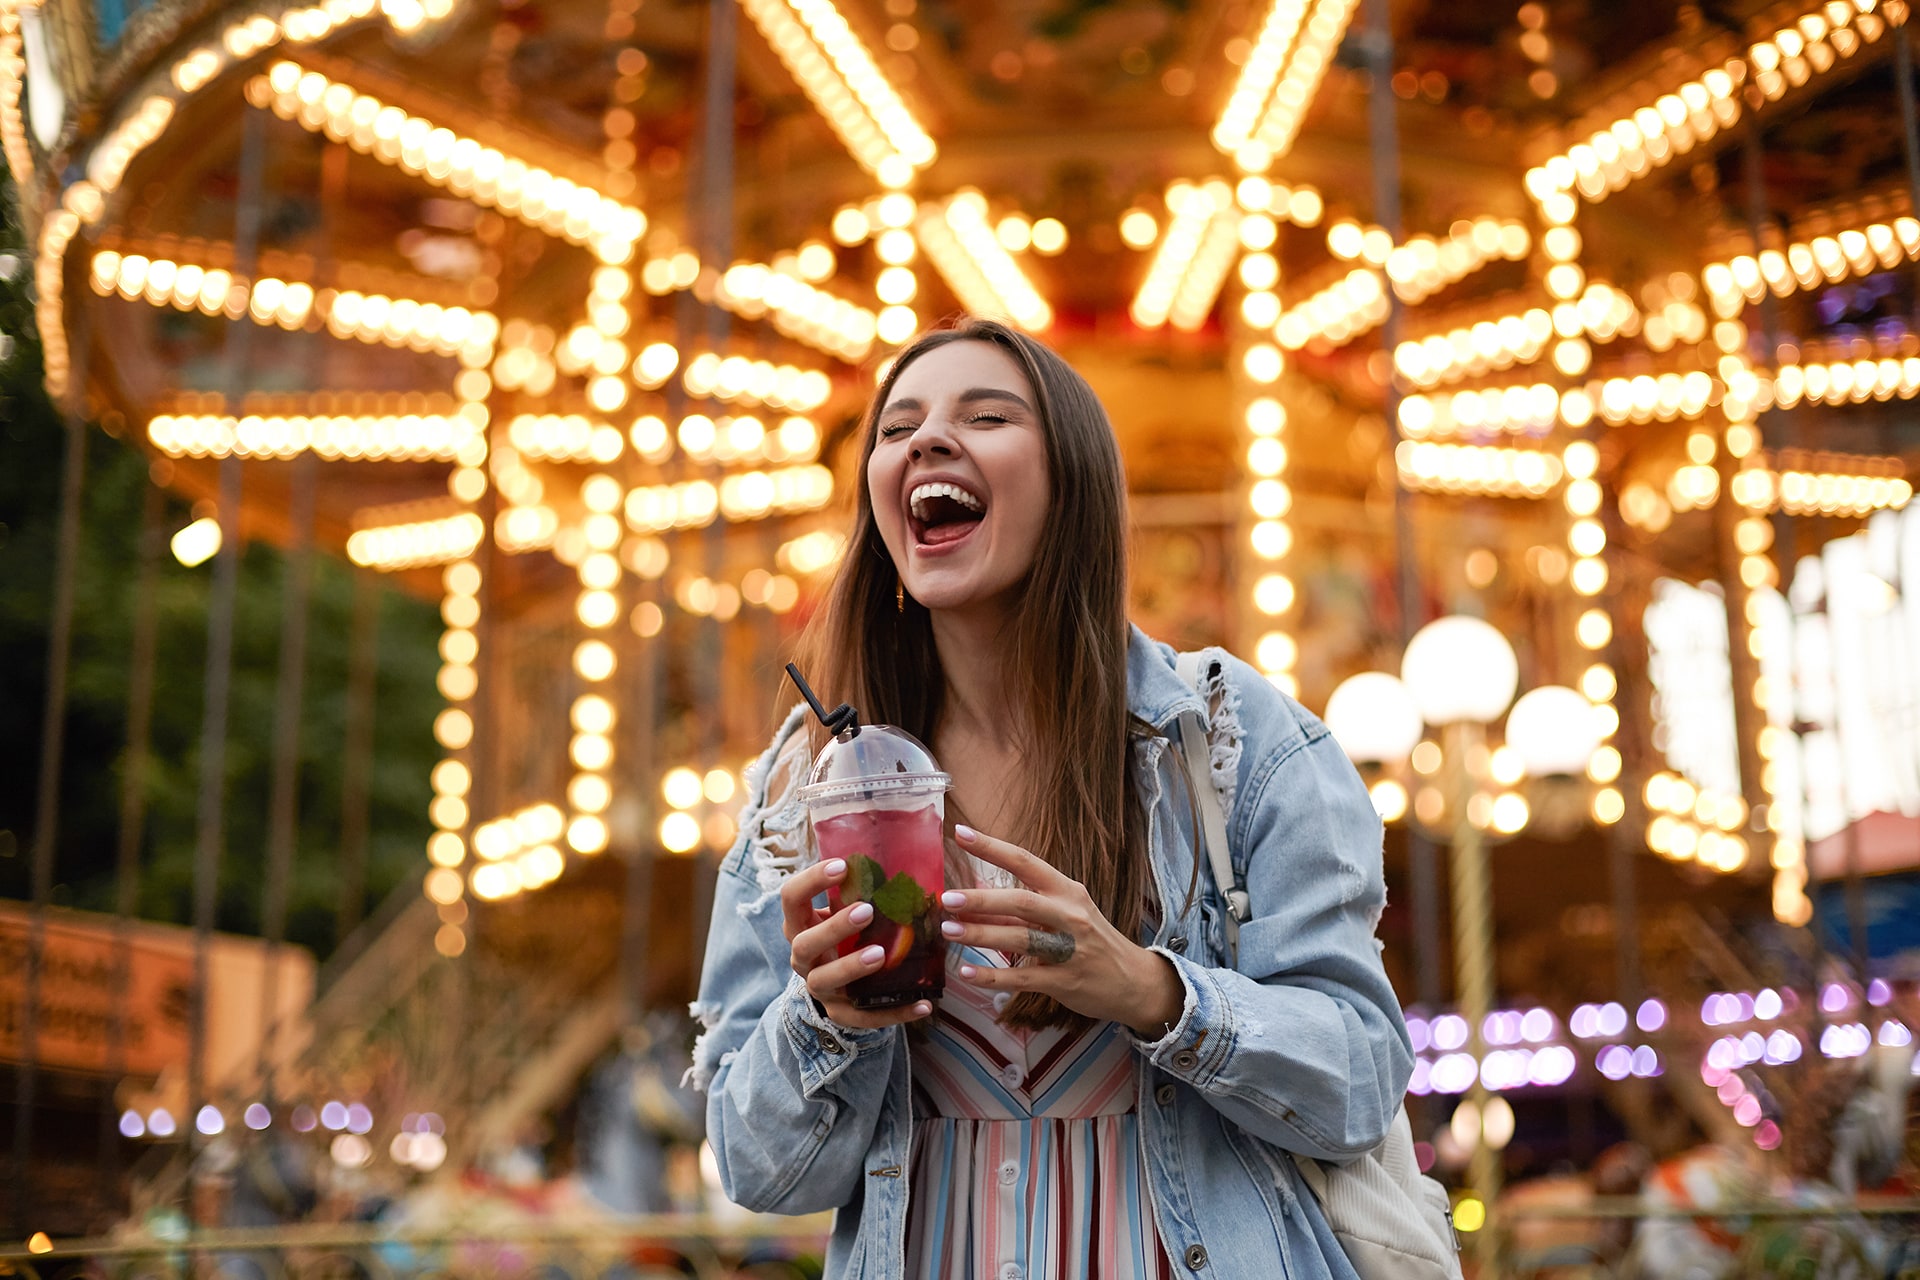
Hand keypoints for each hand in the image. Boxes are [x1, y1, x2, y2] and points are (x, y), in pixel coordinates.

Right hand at [781, 857, 933, 1029]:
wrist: (837, 987)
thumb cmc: (846, 936)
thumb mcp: (842, 913)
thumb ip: (861, 893)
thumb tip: (909, 860)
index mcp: (801, 925)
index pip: (791, 897)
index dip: (812, 880)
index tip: (843, 866)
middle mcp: (804, 957)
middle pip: (805, 944)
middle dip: (834, 927)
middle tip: (866, 910)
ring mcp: (820, 988)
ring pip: (825, 981)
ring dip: (851, 967)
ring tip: (880, 955)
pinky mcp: (841, 1014)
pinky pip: (864, 1017)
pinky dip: (894, 1013)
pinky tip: (923, 1004)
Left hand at [941, 825, 1183, 1035]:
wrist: (1133, 980)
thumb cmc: (1091, 940)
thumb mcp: (1066, 913)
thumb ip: (1025, 906)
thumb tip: (976, 898)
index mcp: (1067, 891)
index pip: (1026, 861)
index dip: (992, 847)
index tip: (960, 834)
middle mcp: (1069, 915)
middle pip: (1021, 902)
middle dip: (982, 900)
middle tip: (948, 898)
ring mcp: (1069, 950)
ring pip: (1019, 939)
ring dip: (981, 935)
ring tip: (949, 931)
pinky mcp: (1064, 982)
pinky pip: (1022, 979)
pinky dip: (991, 976)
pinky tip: (966, 972)